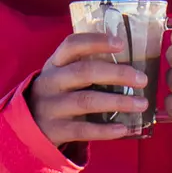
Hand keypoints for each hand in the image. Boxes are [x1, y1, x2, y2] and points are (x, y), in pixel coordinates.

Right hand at [28, 32, 147, 148]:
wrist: (28, 126)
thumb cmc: (60, 93)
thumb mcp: (66, 75)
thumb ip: (90, 67)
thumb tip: (136, 64)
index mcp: (56, 64)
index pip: (72, 45)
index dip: (96, 42)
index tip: (121, 44)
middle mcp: (50, 82)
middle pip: (84, 72)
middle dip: (118, 74)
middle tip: (142, 80)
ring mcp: (49, 106)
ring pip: (86, 101)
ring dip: (118, 102)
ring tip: (142, 103)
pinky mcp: (52, 130)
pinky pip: (82, 129)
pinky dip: (105, 130)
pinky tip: (124, 128)